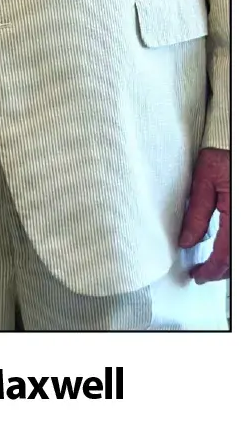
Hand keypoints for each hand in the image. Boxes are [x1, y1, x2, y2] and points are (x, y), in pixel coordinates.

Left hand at [178, 147, 229, 282]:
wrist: (236, 146)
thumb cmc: (225, 157)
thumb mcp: (205, 179)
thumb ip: (197, 212)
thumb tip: (185, 240)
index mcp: (236, 215)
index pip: (224, 254)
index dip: (210, 270)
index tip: (198, 276)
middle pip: (236, 261)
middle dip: (220, 271)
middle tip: (202, 274)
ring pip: (240, 256)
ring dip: (228, 265)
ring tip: (211, 266)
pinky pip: (240, 245)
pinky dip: (233, 252)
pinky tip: (224, 252)